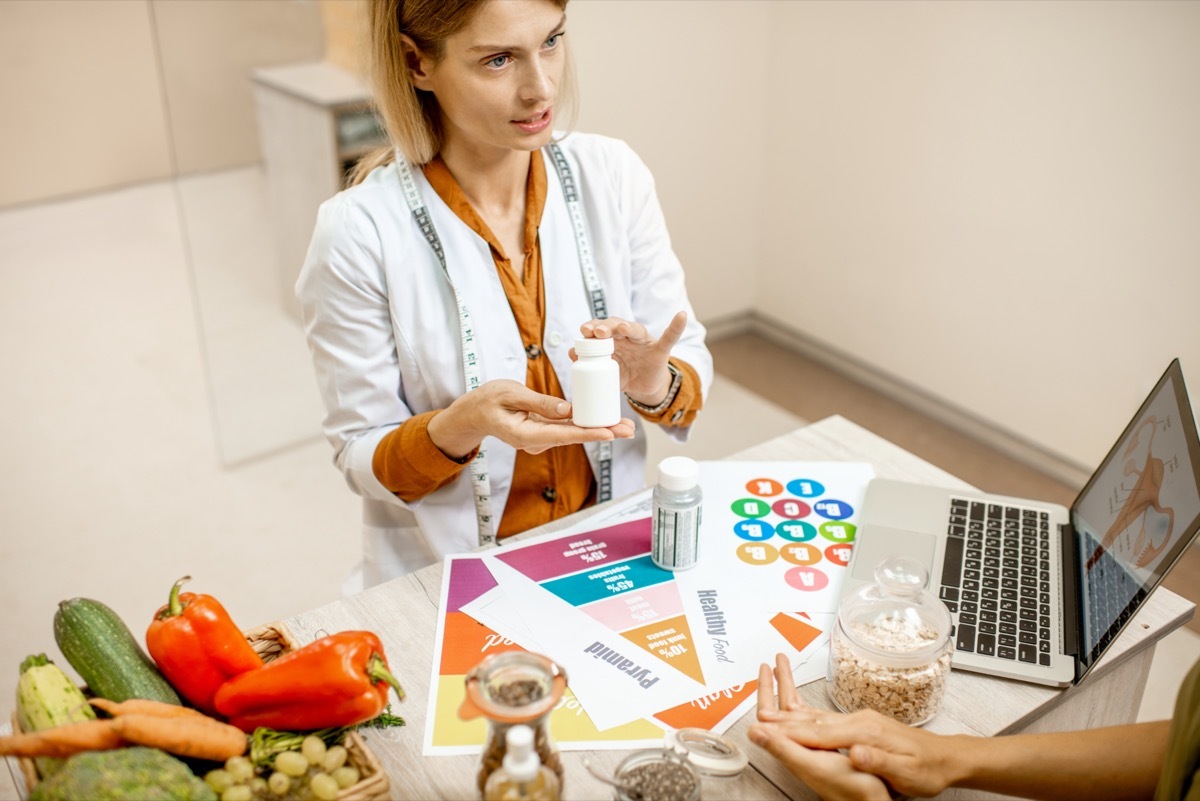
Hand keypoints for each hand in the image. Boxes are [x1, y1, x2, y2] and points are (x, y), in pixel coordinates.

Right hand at [428, 379, 634, 457]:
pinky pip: (568, 428)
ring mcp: (540, 438)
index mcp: (526, 435)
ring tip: (626, 426)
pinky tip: (606, 421)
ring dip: (599, 429)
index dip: (589, 434)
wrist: (474, 413)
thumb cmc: (487, 401)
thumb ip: (539, 402)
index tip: (609, 433)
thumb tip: (568, 409)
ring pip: (574, 434)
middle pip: (575, 437)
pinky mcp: (544, 431)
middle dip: (603, 433)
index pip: (563, 435)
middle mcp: (536, 441)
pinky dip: (587, 424)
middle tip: (629, 429)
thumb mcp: (510, 394)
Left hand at [574, 311, 687, 405]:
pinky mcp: (660, 350)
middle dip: (605, 327)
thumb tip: (570, 353)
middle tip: (596, 332)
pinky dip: (676, 326)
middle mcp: (627, 336)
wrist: (643, 386)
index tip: (583, 331)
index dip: (592, 329)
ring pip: (635, 329)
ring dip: (627, 327)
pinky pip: (670, 336)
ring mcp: (644, 342)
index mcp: (612, 340)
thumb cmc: (623, 373)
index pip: (600, 330)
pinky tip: (681, 316)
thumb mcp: (606, 370)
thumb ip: (590, 362)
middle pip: (615, 325)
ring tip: (621, 328)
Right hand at [751, 654, 956, 799]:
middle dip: (784, 720)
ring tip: (768, 713)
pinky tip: (797, 716)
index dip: (792, 733)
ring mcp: (860, 720)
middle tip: (758, 718)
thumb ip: (879, 760)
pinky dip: (807, 717)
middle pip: (814, 722)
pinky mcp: (862, 723)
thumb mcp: (906, 772)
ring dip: (791, 716)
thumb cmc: (926, 768)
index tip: (769, 730)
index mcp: (866, 732)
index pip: (821, 734)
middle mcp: (860, 721)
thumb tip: (855, 751)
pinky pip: (827, 719)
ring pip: (818, 718)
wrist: (946, 757)